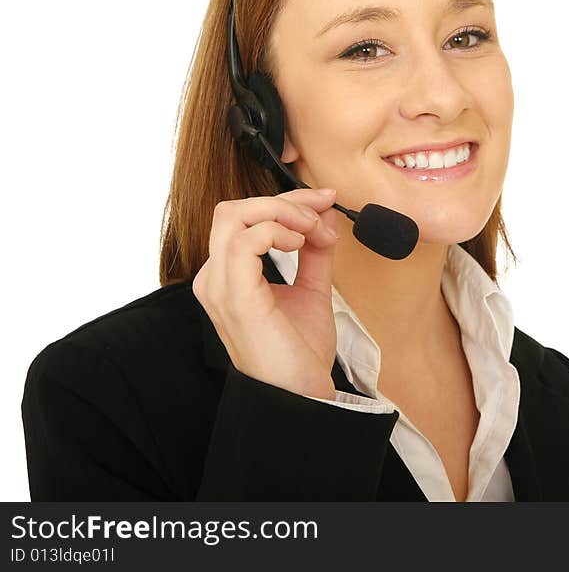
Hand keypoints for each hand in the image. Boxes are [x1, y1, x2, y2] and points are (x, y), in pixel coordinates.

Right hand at [192, 188, 340, 398]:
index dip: (287, 201)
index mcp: (229, 276)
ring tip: (313, 231)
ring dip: (282, 212)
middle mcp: (216, 278)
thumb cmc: (299, 353)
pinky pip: (244, 242)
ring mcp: (220, 286)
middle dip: (285, 200)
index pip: (245, 218)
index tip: (326, 201)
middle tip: (322, 209)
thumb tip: (324, 218)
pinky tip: (300, 243)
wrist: (299, 395)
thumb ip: (315, 253)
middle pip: (235, 209)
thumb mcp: (312, 290)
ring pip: (234, 216)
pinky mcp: (235, 297)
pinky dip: (276, 231)